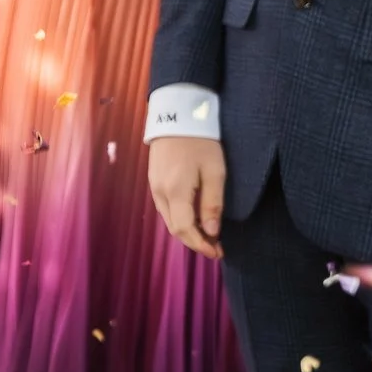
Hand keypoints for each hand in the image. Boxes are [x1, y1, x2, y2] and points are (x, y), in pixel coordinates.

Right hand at [148, 135, 225, 259]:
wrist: (175, 117)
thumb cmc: (200, 142)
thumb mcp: (214, 171)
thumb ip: (212, 202)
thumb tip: (211, 231)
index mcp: (175, 192)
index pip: (185, 229)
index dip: (201, 245)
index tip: (218, 253)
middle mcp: (160, 194)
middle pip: (175, 228)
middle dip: (195, 241)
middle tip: (216, 247)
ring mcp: (154, 188)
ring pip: (169, 220)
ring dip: (187, 231)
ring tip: (208, 235)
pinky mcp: (154, 182)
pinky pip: (166, 209)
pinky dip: (180, 219)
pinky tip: (194, 217)